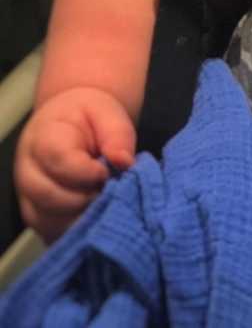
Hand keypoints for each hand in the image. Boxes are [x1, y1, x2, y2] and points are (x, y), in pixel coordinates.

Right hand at [14, 87, 135, 243]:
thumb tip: (125, 162)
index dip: (88, 172)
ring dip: (84, 217)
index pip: (59, 162)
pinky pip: (53, 235)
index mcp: (43, 139)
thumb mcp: (107, 113)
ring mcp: (29, 199)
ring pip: (51, 222)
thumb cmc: (89, 118)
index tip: (108, 170)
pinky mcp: (39, 218)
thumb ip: (117, 135)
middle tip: (110, 188)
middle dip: (88, 197)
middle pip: (51, 198)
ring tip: (105, 200)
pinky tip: (97, 217)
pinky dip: (78, 232)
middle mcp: (28, 173)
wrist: (70, 124)